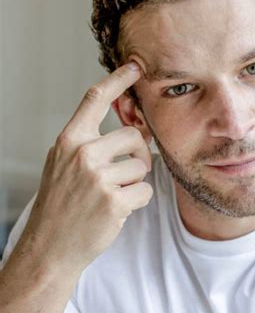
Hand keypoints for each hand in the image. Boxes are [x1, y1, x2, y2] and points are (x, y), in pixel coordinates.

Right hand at [18, 62, 153, 272]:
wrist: (51, 245)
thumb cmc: (62, 205)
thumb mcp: (65, 164)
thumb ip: (92, 143)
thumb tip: (134, 128)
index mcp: (69, 140)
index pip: (95, 99)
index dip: (118, 80)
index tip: (135, 66)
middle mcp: (82, 154)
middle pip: (132, 137)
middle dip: (138, 154)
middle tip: (125, 173)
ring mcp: (98, 177)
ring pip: (142, 166)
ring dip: (135, 182)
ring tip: (112, 196)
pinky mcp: (114, 201)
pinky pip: (146, 190)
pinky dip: (138, 201)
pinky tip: (117, 210)